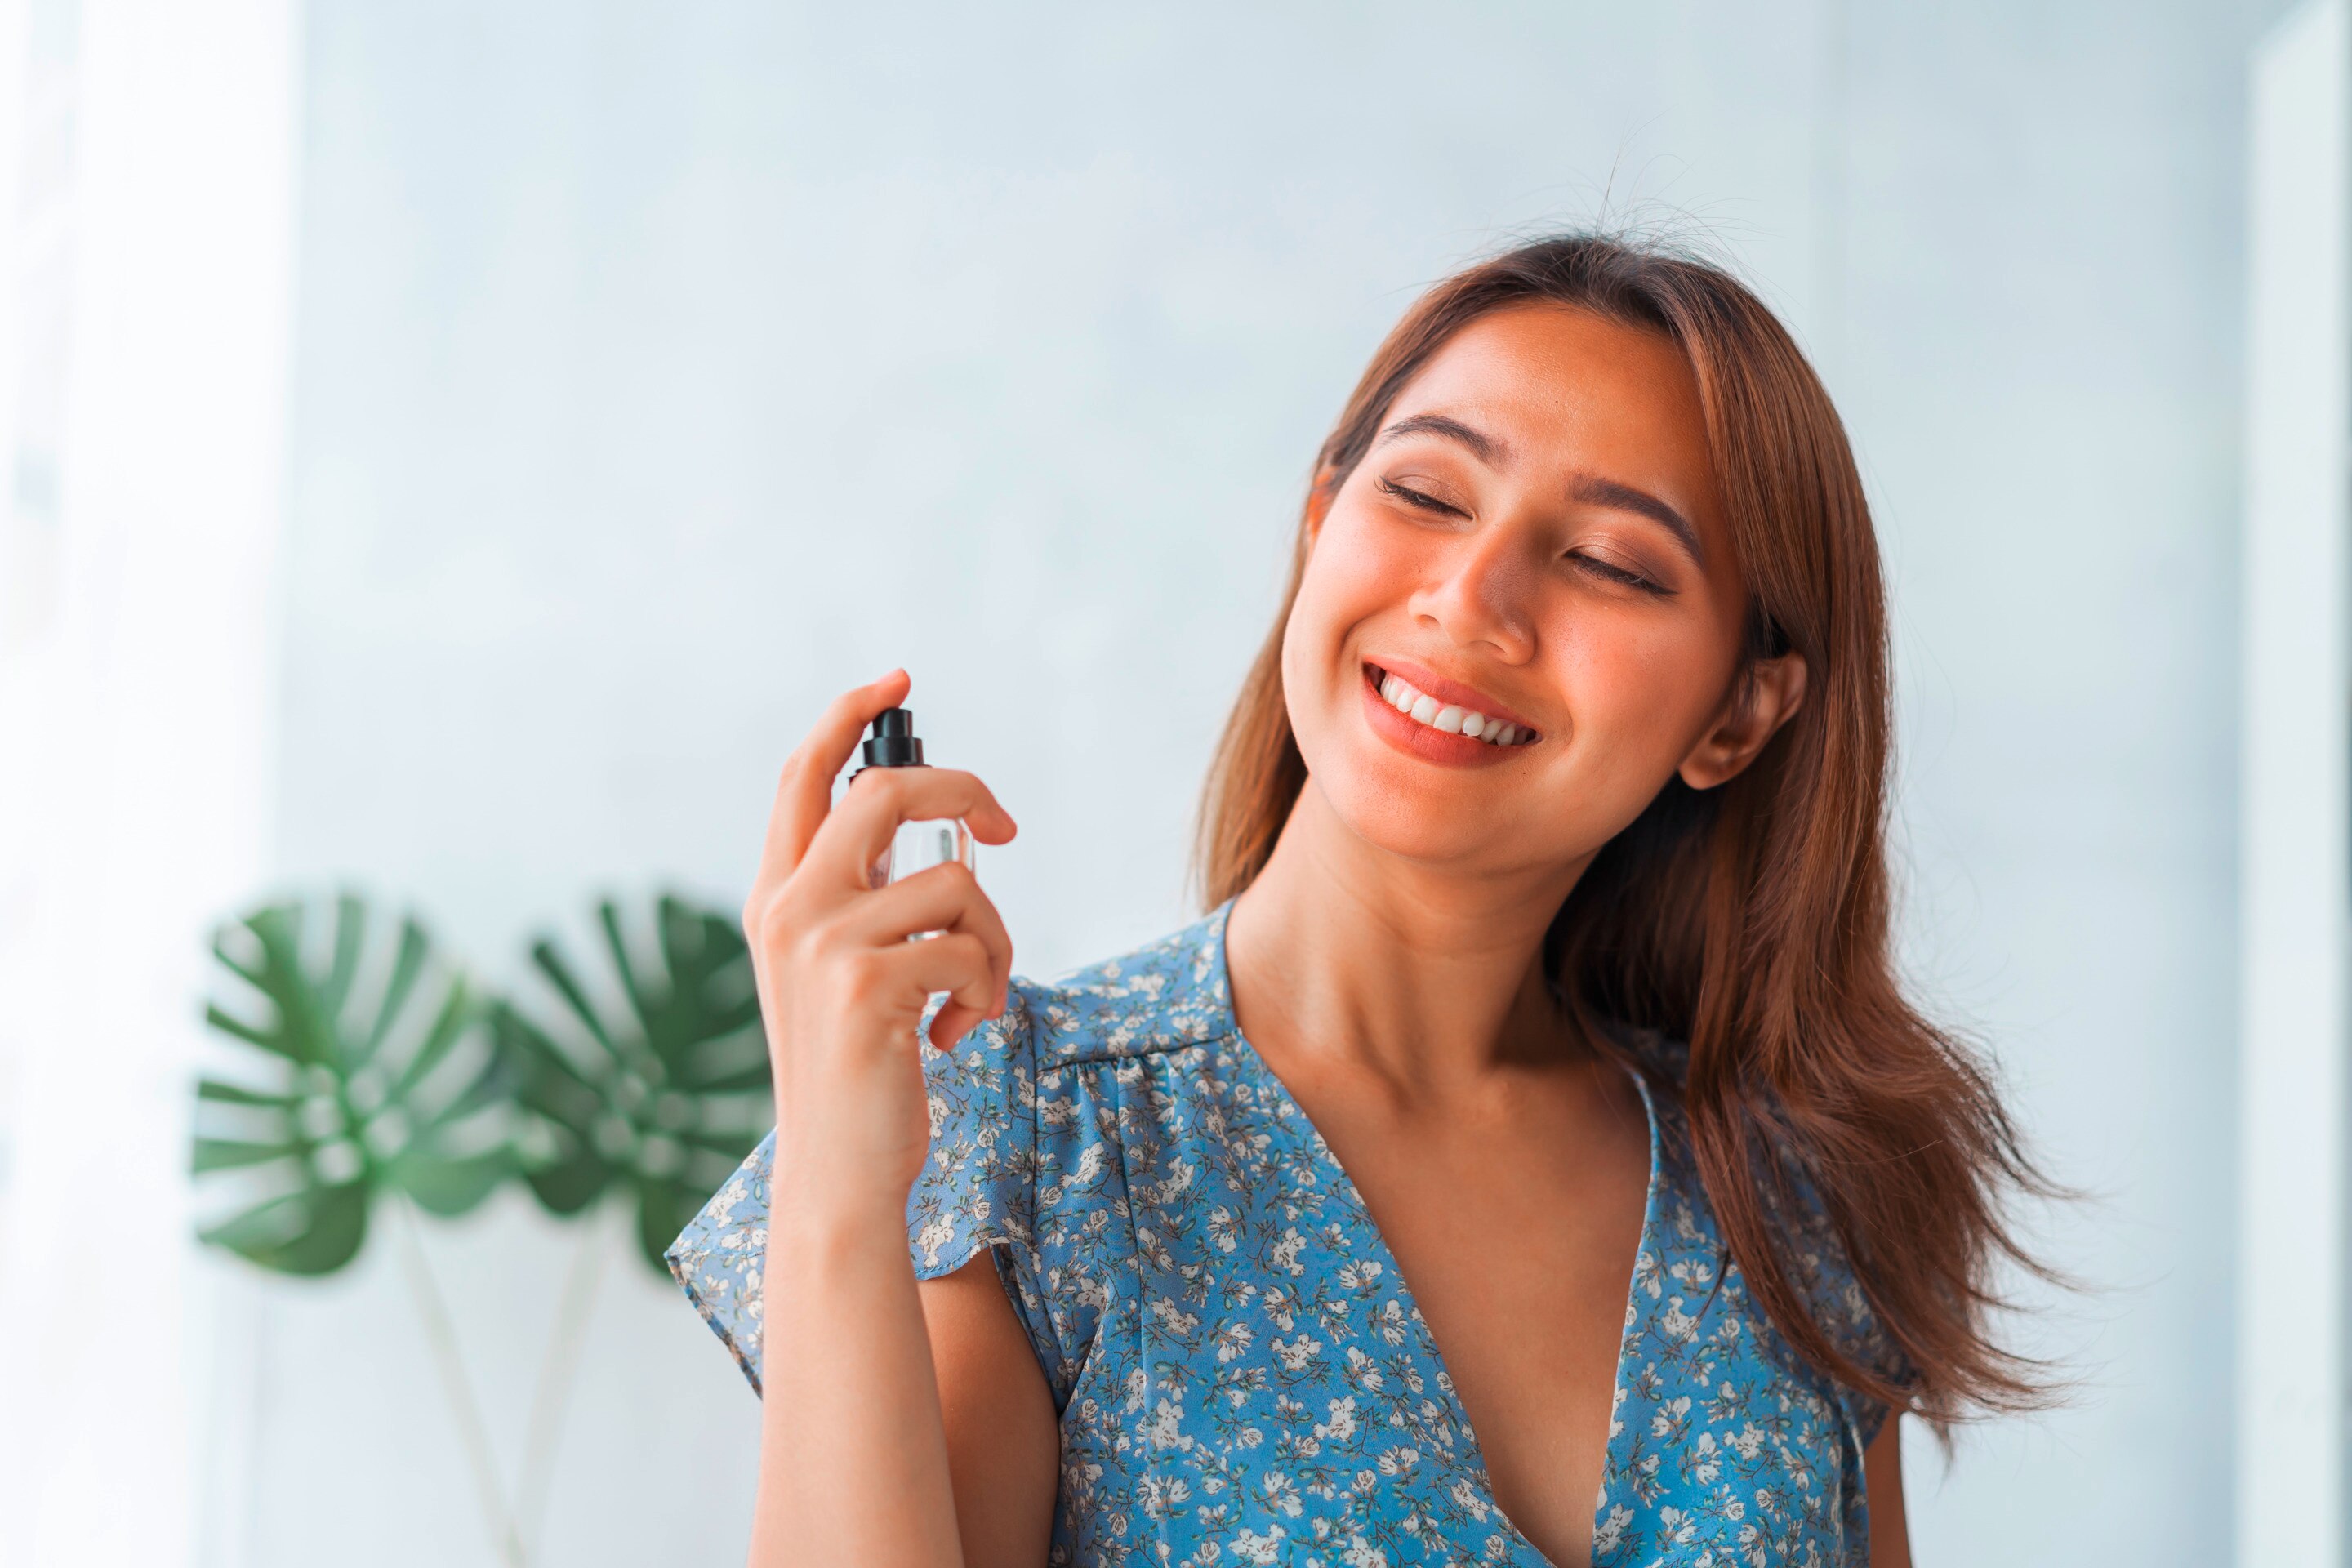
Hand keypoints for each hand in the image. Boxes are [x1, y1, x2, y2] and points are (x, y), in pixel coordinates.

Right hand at [743, 670, 1018, 1220]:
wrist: (837, 1173)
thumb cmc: (858, 1074)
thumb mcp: (843, 971)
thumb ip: (866, 899)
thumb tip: (948, 833)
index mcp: (775, 896)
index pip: (805, 775)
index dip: (849, 714)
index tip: (899, 676)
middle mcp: (788, 909)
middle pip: (887, 791)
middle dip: (963, 793)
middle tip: (1006, 830)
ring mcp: (823, 944)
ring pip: (954, 879)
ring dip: (995, 937)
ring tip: (977, 994)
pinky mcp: (870, 985)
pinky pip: (970, 945)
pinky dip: (987, 990)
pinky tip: (957, 1035)